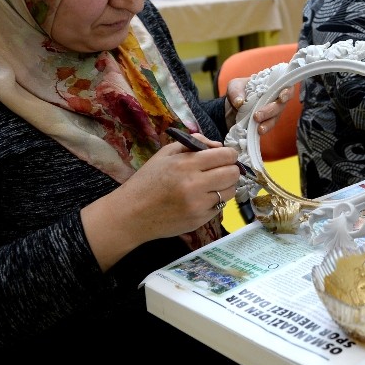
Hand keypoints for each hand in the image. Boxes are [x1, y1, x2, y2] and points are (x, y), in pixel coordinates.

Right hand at [81, 138, 241, 270]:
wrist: (131, 214)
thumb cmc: (147, 180)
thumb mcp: (165, 154)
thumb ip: (194, 143)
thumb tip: (218, 146)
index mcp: (186, 164)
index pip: (226, 156)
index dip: (229, 154)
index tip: (224, 156)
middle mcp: (195, 185)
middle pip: (233, 173)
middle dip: (231, 168)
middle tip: (221, 170)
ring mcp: (199, 205)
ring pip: (231, 191)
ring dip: (226, 186)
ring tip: (212, 184)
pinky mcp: (200, 220)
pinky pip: (221, 207)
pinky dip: (216, 201)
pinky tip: (202, 198)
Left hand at [224, 77, 294, 134]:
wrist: (233, 105)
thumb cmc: (239, 91)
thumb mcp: (234, 86)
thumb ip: (236, 91)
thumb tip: (239, 102)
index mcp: (272, 85)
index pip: (286, 87)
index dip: (287, 92)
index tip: (282, 97)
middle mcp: (276, 98)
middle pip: (280, 105)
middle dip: (270, 110)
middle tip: (257, 115)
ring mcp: (273, 111)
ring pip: (276, 117)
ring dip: (268, 122)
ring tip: (259, 128)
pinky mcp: (267, 121)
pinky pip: (269, 125)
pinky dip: (264, 128)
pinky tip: (259, 131)